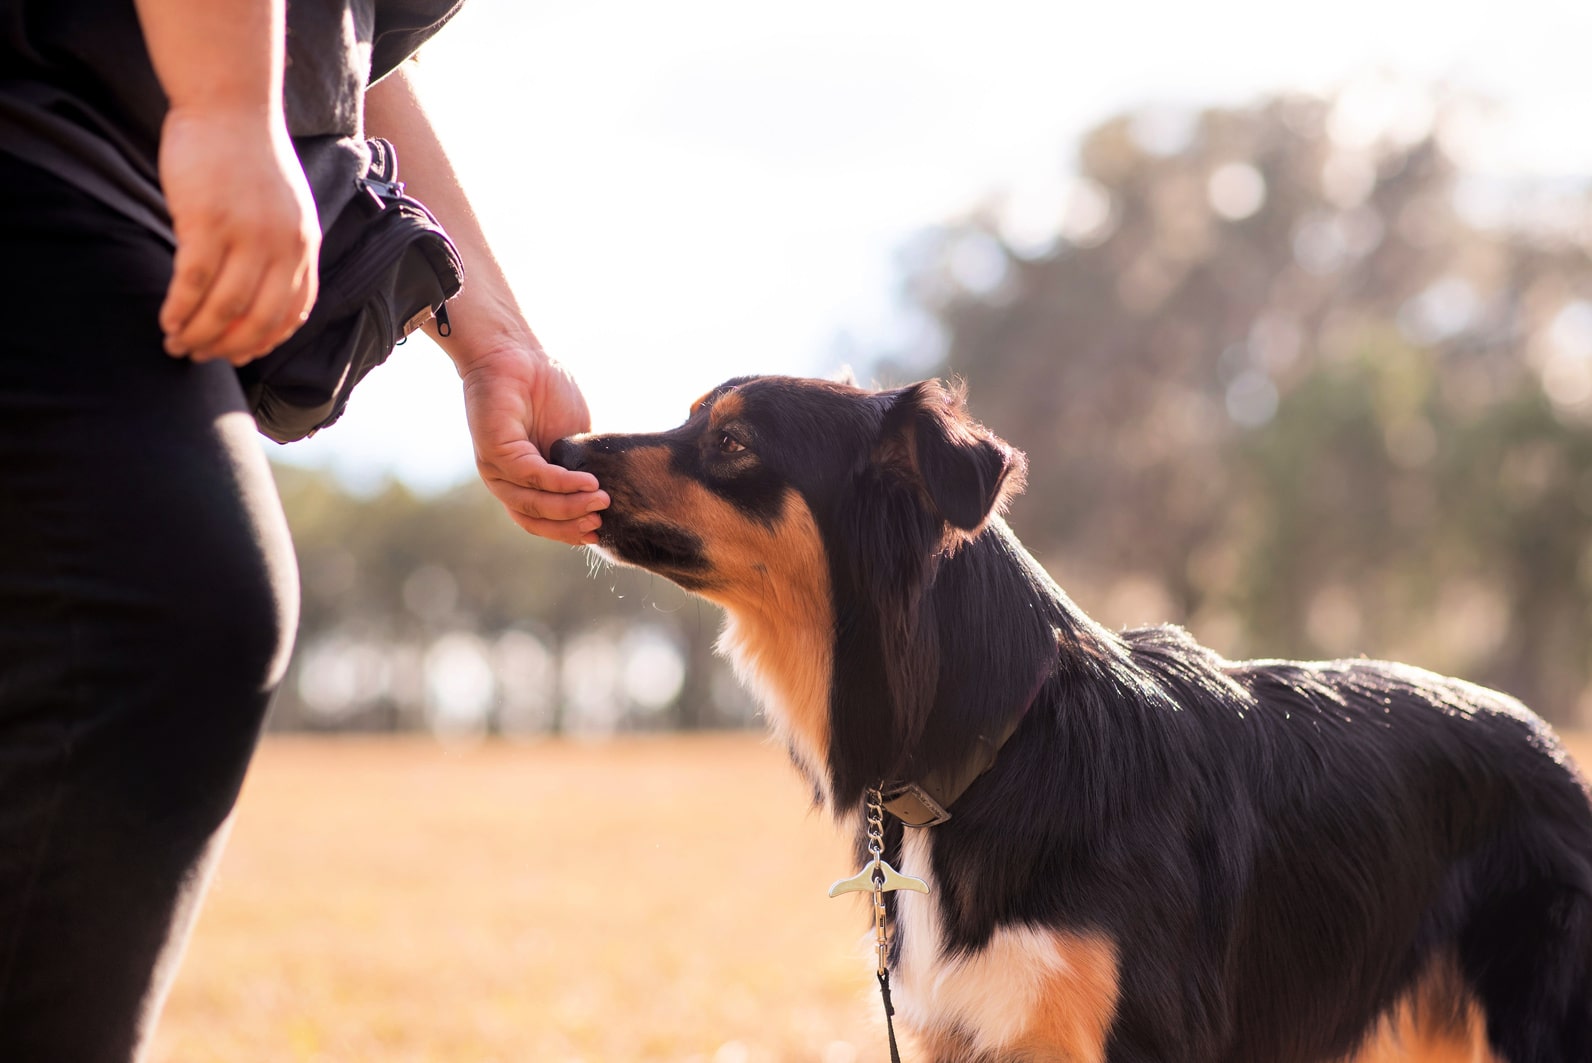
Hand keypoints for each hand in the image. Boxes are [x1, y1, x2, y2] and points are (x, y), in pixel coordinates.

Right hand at [157, 105, 319, 365]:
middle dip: (226, 347)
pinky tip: (166, 320)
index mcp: (304, 245)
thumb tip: (264, 293)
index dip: (264, 341)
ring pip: (223, 307)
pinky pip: (192, 282)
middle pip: (256, 319)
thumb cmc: (252, 157)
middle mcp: (281, 246)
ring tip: (176, 344)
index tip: (240, 356)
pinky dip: (178, 309)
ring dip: (197, 334)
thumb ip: (281, 248)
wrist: (231, 105)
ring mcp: (245, 235)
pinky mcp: (207, 222)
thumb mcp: (287, 207)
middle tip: (199, 358)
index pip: (291, 313)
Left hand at [460, 345, 608, 544]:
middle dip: (570, 525)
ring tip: (602, 501)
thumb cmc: (547, 391)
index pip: (542, 519)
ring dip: (569, 506)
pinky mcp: (494, 450)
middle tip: (602, 522)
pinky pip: (531, 475)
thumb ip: (583, 467)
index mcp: (522, 481)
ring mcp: (495, 467)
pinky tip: (586, 481)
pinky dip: (561, 483)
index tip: (601, 533)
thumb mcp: (575, 438)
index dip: (569, 531)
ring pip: (532, 503)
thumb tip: (608, 496)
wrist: (519, 354)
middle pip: (534, 519)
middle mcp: (504, 479)